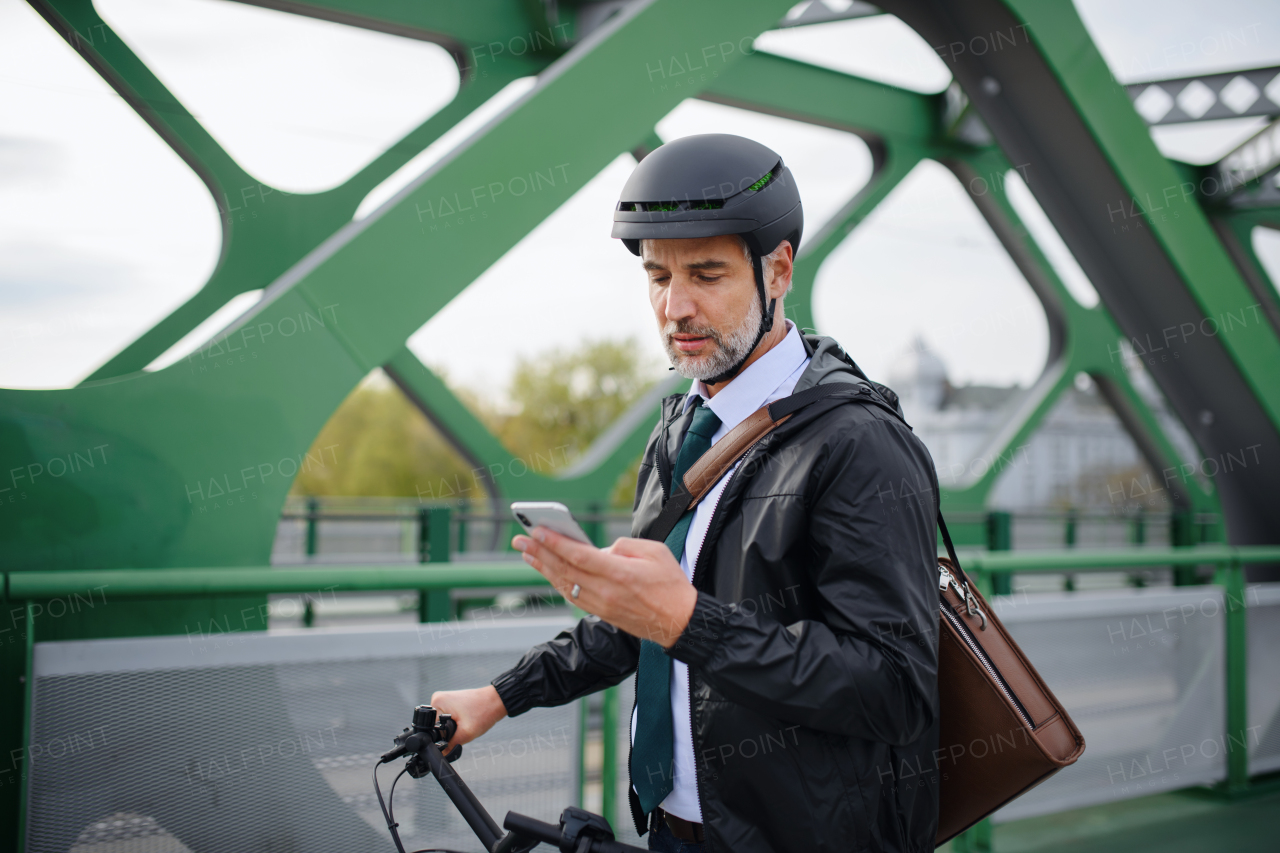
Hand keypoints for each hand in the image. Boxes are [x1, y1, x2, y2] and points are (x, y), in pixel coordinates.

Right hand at [429, 685, 507, 755]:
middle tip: (463, 729)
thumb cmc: (484, 711)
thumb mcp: (466, 733)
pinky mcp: (451, 703)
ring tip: (466, 724)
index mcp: (437, 702)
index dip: (442, 737)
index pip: (432, 728)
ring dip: (453, 728)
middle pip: (437, 726)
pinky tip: (465, 721)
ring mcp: (445, 700)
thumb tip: (441, 755)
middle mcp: (438, 699)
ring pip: (443, 724)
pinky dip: (456, 724)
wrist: (497, 701)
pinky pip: (448, 719)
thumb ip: (451, 746)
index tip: (456, 736)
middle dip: (449, 733)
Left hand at [513, 528, 696, 647]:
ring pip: (564, 584)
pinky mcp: (602, 613)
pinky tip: (547, 571)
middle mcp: (606, 591)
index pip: (579, 556)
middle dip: (540, 552)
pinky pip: (572, 596)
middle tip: (520, 539)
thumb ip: (625, 545)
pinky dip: (556, 582)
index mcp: (619, 573)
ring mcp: (602, 605)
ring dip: (543, 568)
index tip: (537, 531)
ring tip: (526, 553)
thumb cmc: (671, 584)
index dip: (555, 543)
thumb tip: (602, 549)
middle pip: (565, 569)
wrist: (680, 622)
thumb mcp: (655, 552)